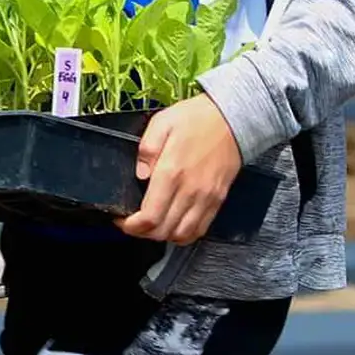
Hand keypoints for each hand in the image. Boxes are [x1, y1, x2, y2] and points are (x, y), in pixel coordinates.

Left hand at [118, 94, 244, 243]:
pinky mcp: (217, 200)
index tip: (122, 220)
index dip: (131, 226)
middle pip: (162, 231)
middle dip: (142, 233)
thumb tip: (140, 175)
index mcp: (172, 172)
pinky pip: (200, 230)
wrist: (233, 119)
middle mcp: (190, 191)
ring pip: (181, 235)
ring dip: (163, 236)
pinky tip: (174, 225)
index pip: (149, 217)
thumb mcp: (162, 122)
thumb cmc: (197, 119)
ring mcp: (206, 198)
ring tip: (152, 225)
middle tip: (133, 223)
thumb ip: (146, 149)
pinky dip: (184, 235)